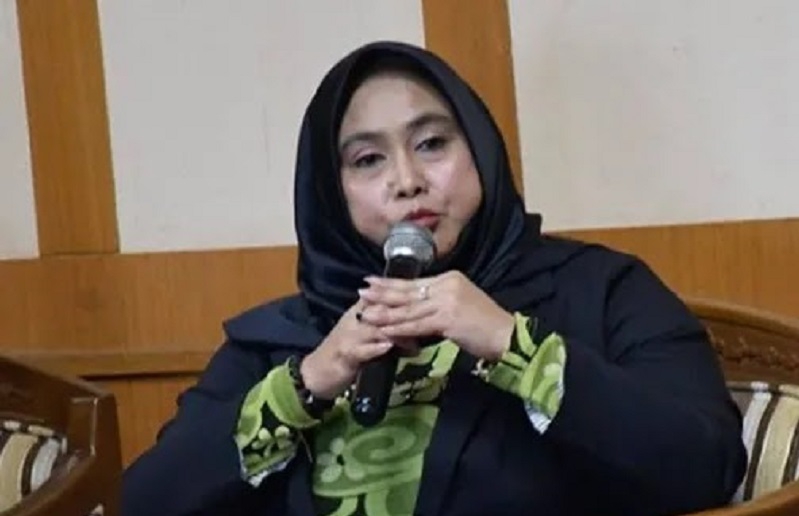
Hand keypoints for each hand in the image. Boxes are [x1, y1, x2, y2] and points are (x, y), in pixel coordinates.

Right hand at [300, 301, 416, 399]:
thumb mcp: (367, 338)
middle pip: (382, 312)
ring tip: (415, 341)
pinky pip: (362, 349)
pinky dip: (376, 348)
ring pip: (375, 329)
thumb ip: (387, 330)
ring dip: (396, 334)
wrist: (316, 373)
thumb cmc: (346, 354)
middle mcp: (354, 320)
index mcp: (359, 312)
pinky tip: (389, 348)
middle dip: (405, 316)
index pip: (383, 300)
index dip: (404, 300)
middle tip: (426, 325)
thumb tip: (415, 329)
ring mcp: (349, 336)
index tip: (426, 304)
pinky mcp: (345, 354)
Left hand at [357, 271, 514, 361]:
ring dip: (385, 312)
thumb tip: (417, 308)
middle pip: (408, 291)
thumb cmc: (486, 326)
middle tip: (361, 290)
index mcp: (450, 279)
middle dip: (382, 292)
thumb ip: (440, 303)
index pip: (415, 282)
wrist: (508, 336)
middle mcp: (447, 285)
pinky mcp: (447, 319)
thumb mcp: (461, 306)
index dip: (392, 283)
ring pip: (409, 309)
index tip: (373, 281)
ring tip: (365, 313)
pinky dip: (399, 328)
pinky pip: (417, 325)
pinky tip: (384, 330)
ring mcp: (447, 301)